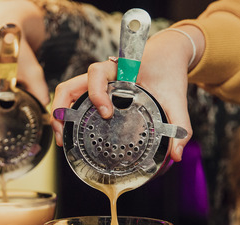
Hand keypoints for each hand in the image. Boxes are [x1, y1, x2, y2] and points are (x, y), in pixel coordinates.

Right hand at [51, 25, 203, 163]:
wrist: (168, 55)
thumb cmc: (168, 72)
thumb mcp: (177, 98)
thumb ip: (180, 125)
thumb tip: (176, 154)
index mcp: (121, 69)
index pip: (97, 73)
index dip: (96, 92)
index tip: (106, 112)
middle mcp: (104, 74)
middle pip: (70, 85)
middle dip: (62, 109)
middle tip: (65, 133)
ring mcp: (98, 83)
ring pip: (68, 92)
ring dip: (59, 113)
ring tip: (62, 138)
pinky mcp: (97, 92)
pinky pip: (76, 99)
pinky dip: (68, 115)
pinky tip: (72, 134)